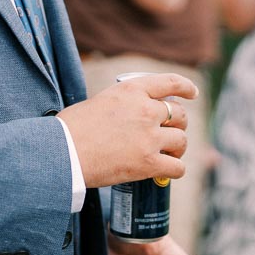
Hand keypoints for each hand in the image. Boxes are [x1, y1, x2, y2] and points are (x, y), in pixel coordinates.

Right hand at [57, 73, 195, 187]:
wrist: (61, 153)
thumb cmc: (70, 129)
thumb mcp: (99, 101)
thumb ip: (123, 105)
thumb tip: (132, 117)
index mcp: (132, 91)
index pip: (169, 83)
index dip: (185, 87)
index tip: (192, 93)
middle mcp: (145, 110)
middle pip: (179, 114)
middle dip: (179, 124)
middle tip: (171, 133)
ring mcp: (149, 137)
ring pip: (181, 140)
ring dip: (177, 148)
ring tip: (169, 154)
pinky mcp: (148, 163)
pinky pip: (177, 167)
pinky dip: (175, 170)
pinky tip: (168, 171)